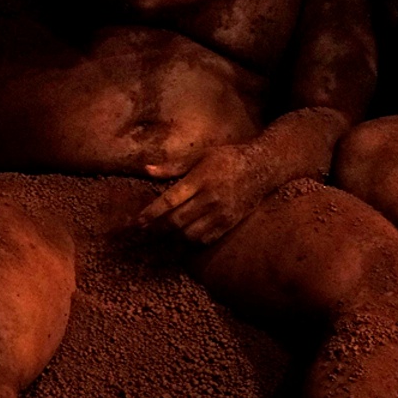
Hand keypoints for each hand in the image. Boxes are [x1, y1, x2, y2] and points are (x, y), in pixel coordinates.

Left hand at [136, 142, 277, 244]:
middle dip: (156, 228)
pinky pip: (206, 239)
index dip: (151, 213)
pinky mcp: (229, 223)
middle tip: (143, 231)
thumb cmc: (226, 159)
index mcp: (200, 180)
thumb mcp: (199, 156)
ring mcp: (220, 214)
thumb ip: (172, 166)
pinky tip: (182, 238)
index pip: (170, 201)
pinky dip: (191, 242)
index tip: (137, 221)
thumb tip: (147, 170)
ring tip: (161, 235)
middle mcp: (209, 199)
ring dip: (172, 237)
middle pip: (177, 221)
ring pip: (189, 234)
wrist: (261, 169)